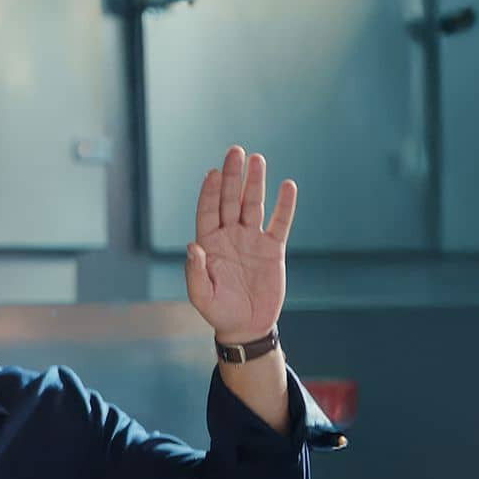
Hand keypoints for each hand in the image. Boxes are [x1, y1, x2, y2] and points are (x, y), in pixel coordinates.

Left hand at [185, 146, 296, 341]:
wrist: (246, 326)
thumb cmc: (218, 311)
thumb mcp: (201, 295)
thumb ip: (195, 272)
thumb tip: (191, 246)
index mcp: (209, 244)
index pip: (208, 212)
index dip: (210, 193)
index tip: (213, 173)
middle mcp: (230, 236)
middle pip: (231, 200)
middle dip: (232, 176)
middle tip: (235, 151)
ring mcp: (252, 240)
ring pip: (254, 205)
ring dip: (255, 183)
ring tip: (257, 159)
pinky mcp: (273, 249)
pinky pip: (280, 223)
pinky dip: (285, 206)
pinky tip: (287, 186)